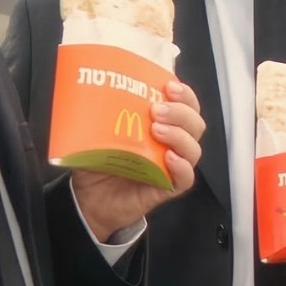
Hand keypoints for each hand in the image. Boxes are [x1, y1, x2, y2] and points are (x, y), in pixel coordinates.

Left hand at [71, 81, 204, 241]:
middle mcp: (171, 143)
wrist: (90, 199)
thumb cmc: (98, 162)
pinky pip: (186, 178)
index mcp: (161, 123)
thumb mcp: (97, 132)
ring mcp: (172, 166)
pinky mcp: (168, 188)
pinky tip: (168, 158)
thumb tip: (91, 89)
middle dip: (180, 112)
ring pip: (194, 148)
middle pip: (194, 123)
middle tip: (157, 110)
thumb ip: (101, 113)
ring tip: (157, 131)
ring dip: (179, 136)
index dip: (184, 94)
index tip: (169, 87)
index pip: (186, 105)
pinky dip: (182, 166)